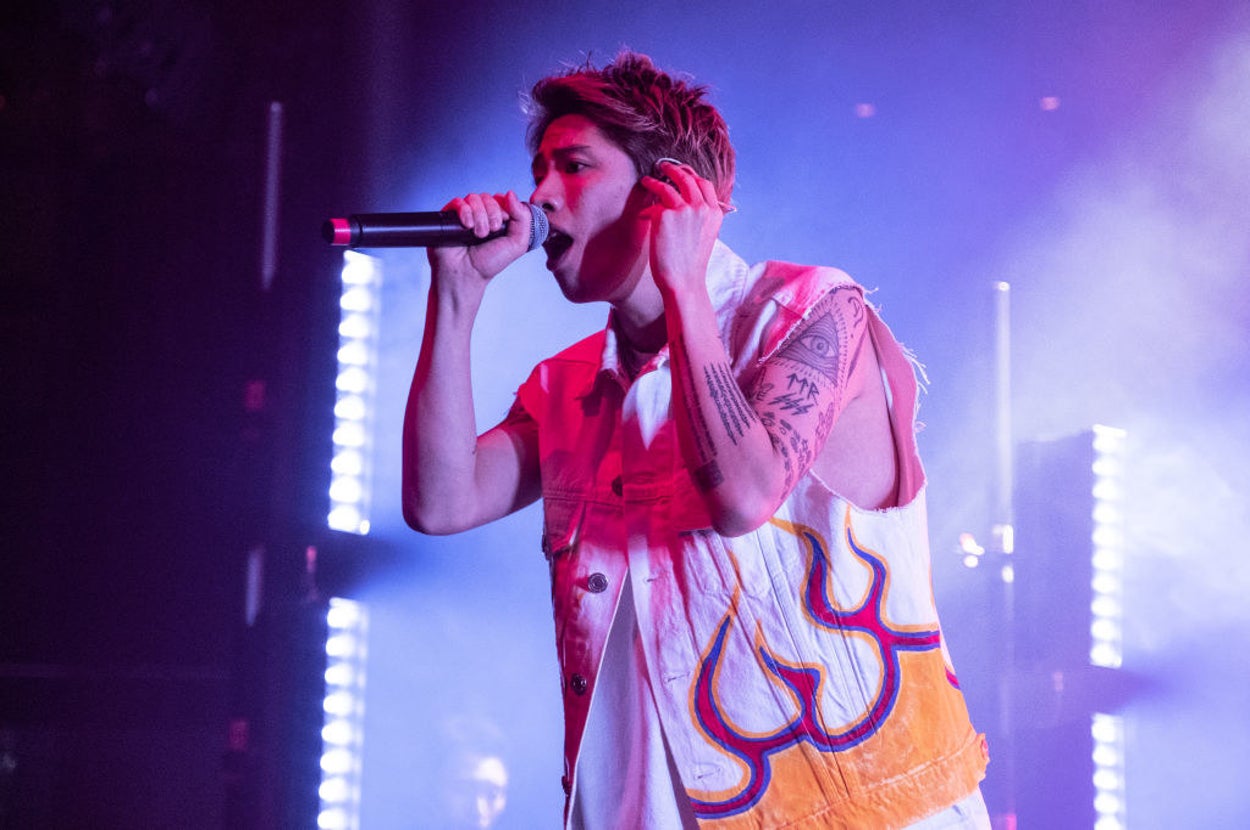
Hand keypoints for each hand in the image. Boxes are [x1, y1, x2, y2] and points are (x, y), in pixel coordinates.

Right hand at [428, 190, 533, 292]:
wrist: (467, 275)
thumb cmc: (490, 263)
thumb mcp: (517, 244)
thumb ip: (523, 218)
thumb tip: (511, 194)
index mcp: (497, 218)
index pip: (502, 199)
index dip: (504, 207)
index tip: (503, 223)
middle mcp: (481, 214)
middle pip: (488, 197)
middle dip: (492, 214)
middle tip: (490, 232)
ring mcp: (465, 214)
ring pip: (473, 198)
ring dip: (479, 216)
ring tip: (478, 234)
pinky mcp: (449, 216)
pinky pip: (458, 202)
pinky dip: (464, 211)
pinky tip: (467, 226)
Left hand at [638, 161, 724, 297]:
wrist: (683, 281)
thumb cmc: (691, 263)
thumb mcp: (706, 236)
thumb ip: (700, 216)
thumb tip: (684, 201)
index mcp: (715, 212)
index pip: (704, 184)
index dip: (691, 175)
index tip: (682, 173)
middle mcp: (702, 207)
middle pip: (687, 177)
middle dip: (673, 169)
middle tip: (662, 168)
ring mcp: (684, 209)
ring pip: (668, 184)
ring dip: (655, 180)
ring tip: (647, 181)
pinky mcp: (665, 214)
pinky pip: (654, 201)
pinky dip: (647, 203)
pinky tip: (643, 210)